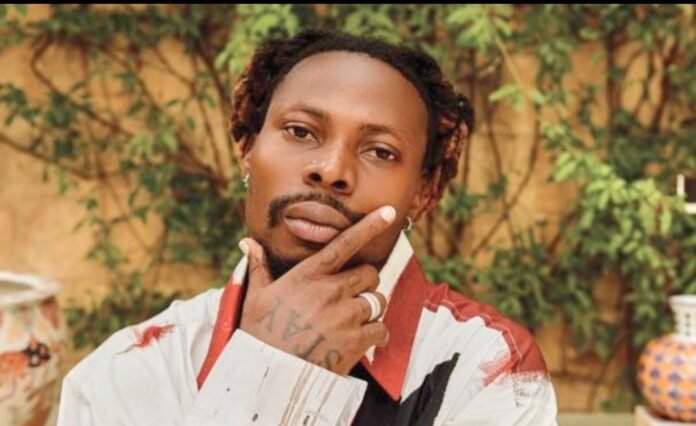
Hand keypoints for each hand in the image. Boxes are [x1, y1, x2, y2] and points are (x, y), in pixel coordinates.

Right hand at [239, 205, 395, 374]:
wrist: (267, 375)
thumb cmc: (259, 333)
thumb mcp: (255, 297)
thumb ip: (258, 266)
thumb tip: (247, 242)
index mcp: (308, 275)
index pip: (344, 243)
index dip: (369, 225)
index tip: (389, 211)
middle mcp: (330, 291)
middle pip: (369, 273)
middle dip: (365, 282)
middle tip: (351, 295)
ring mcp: (345, 316)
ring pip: (378, 300)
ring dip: (371, 308)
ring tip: (353, 320)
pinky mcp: (356, 341)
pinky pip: (381, 329)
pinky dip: (377, 334)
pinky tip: (363, 340)